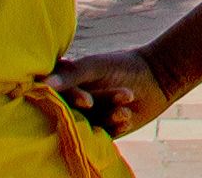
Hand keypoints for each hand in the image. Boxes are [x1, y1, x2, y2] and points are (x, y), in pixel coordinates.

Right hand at [42, 55, 176, 139]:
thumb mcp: (96, 66)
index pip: (55, 98)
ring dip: (108, 118)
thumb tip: (45, 83)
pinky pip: (100, 136)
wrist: (156, 76)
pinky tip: (127, 118)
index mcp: (65, 85)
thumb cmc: (123, 65)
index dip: (71, 101)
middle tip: (125, 95)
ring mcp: (86, 118)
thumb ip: (72, 74)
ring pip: (88, 126)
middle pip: (73, 114)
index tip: (88, 102)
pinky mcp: (101, 131)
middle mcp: (72, 104)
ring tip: (126, 109)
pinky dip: (114, 128)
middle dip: (98, 107)